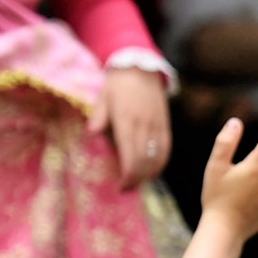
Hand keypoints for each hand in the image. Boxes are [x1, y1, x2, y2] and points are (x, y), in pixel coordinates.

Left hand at [90, 65, 171, 188]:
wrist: (141, 68)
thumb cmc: (117, 86)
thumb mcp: (103, 99)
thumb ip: (98, 117)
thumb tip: (91, 134)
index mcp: (127, 120)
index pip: (131, 155)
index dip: (128, 175)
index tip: (121, 186)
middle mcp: (144, 125)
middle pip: (144, 161)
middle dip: (136, 179)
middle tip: (126, 189)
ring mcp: (157, 125)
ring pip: (157, 157)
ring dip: (148, 174)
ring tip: (138, 183)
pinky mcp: (165, 125)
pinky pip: (166, 148)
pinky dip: (161, 163)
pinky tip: (153, 172)